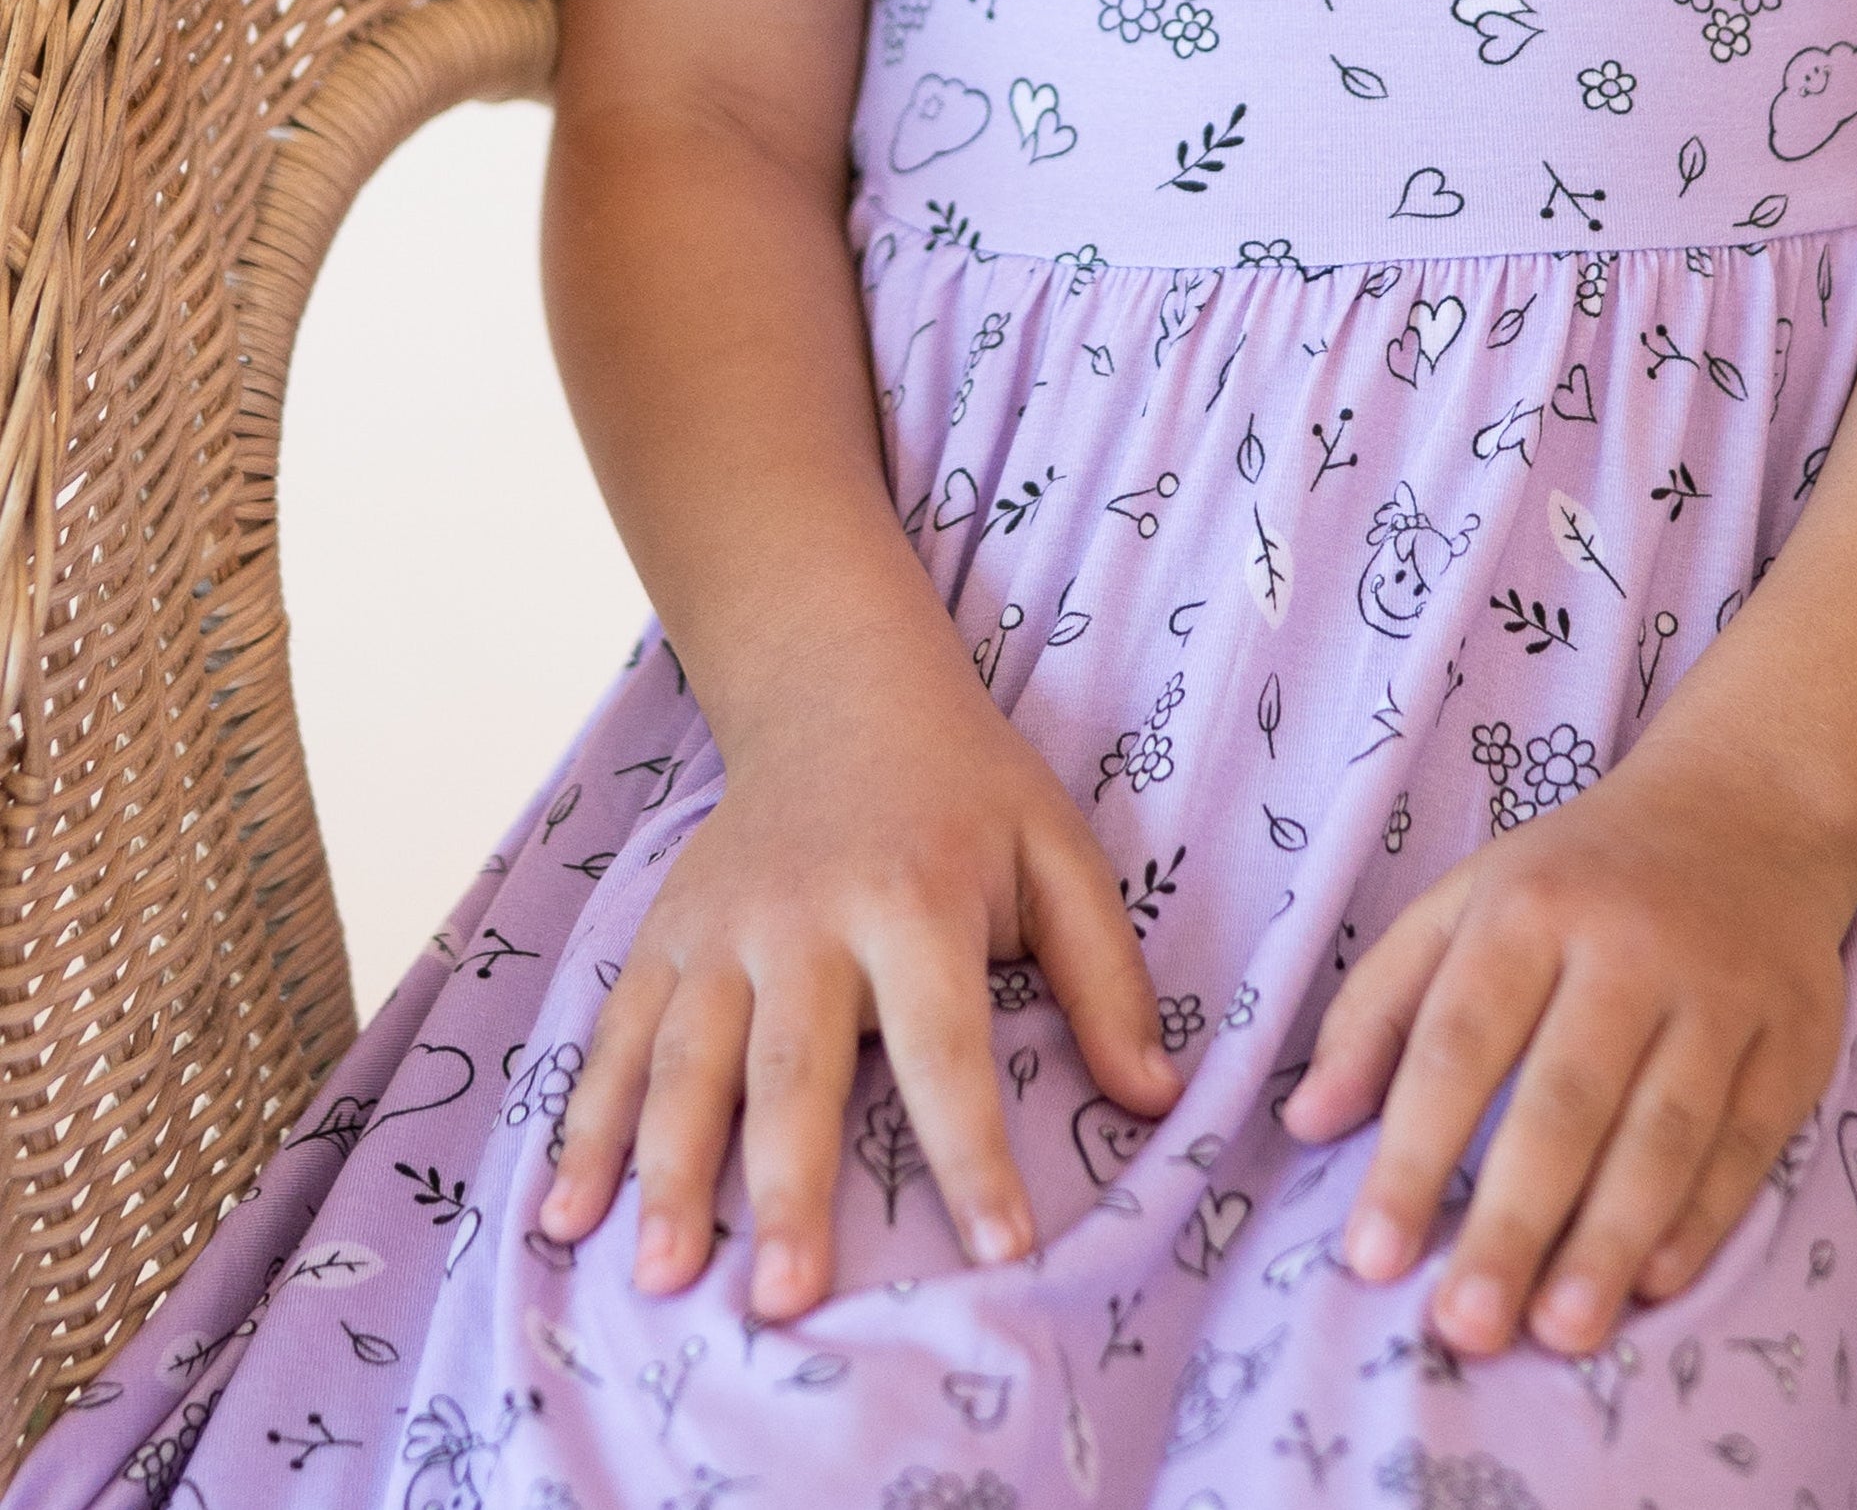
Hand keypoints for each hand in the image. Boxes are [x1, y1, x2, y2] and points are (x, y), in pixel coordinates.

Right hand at [536, 692, 1182, 1317]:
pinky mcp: (663, 937)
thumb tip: (1158, 1098)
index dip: (975, 1150)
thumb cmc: (966, 794)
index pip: (947, 1043)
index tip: (1002, 1253)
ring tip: (661, 1278)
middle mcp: (805, 916)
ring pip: (685, 1061)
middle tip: (785, 1301)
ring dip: (666, 1172)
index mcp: (914, 898)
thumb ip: (1106, 974)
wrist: (840, 691)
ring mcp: (720, 928)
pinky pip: (615, 1039)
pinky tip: (562, 1217)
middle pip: (795, 1067)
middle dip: (788, 1187)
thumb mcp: (1057, 852)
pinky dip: (585, 1127)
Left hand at [1277, 743, 1851, 1360]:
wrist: (1746, 811)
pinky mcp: (1796, 1035)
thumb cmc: (1576, 879)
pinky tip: (1654, 1281)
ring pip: (1665, 1131)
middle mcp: (1627, 945)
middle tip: (1466, 1327)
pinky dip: (1702, 1219)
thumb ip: (1379, 1009)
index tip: (1372, 1258)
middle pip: (1565, 1100)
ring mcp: (1721, 990)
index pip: (1458, 1042)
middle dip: (1514, 1222)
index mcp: (1528, 908)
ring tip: (1559, 1331)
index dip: (1413, 1154)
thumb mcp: (1462, 903)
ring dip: (1610, 1240)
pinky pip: (1747, 1142)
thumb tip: (1306, 1123)